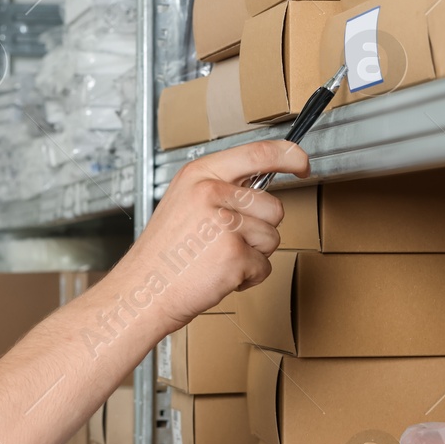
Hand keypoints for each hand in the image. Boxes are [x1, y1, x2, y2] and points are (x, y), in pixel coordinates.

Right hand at [117, 139, 308, 329]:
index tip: (302, 163)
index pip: (258, 153)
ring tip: (216, 258)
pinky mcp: (234, 254)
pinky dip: (247, 278)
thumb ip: (221, 188)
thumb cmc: (164, 253)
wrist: (141, 290)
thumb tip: (263, 182)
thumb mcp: (185, 201)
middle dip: (260, 230)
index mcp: (200, 174)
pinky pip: (264, 266)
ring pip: (272, 238)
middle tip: (224, 242)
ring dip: (253, 256)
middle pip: (273, 207)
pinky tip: (218, 275)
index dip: (289, 156)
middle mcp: (211, 193)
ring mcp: (223, 223)